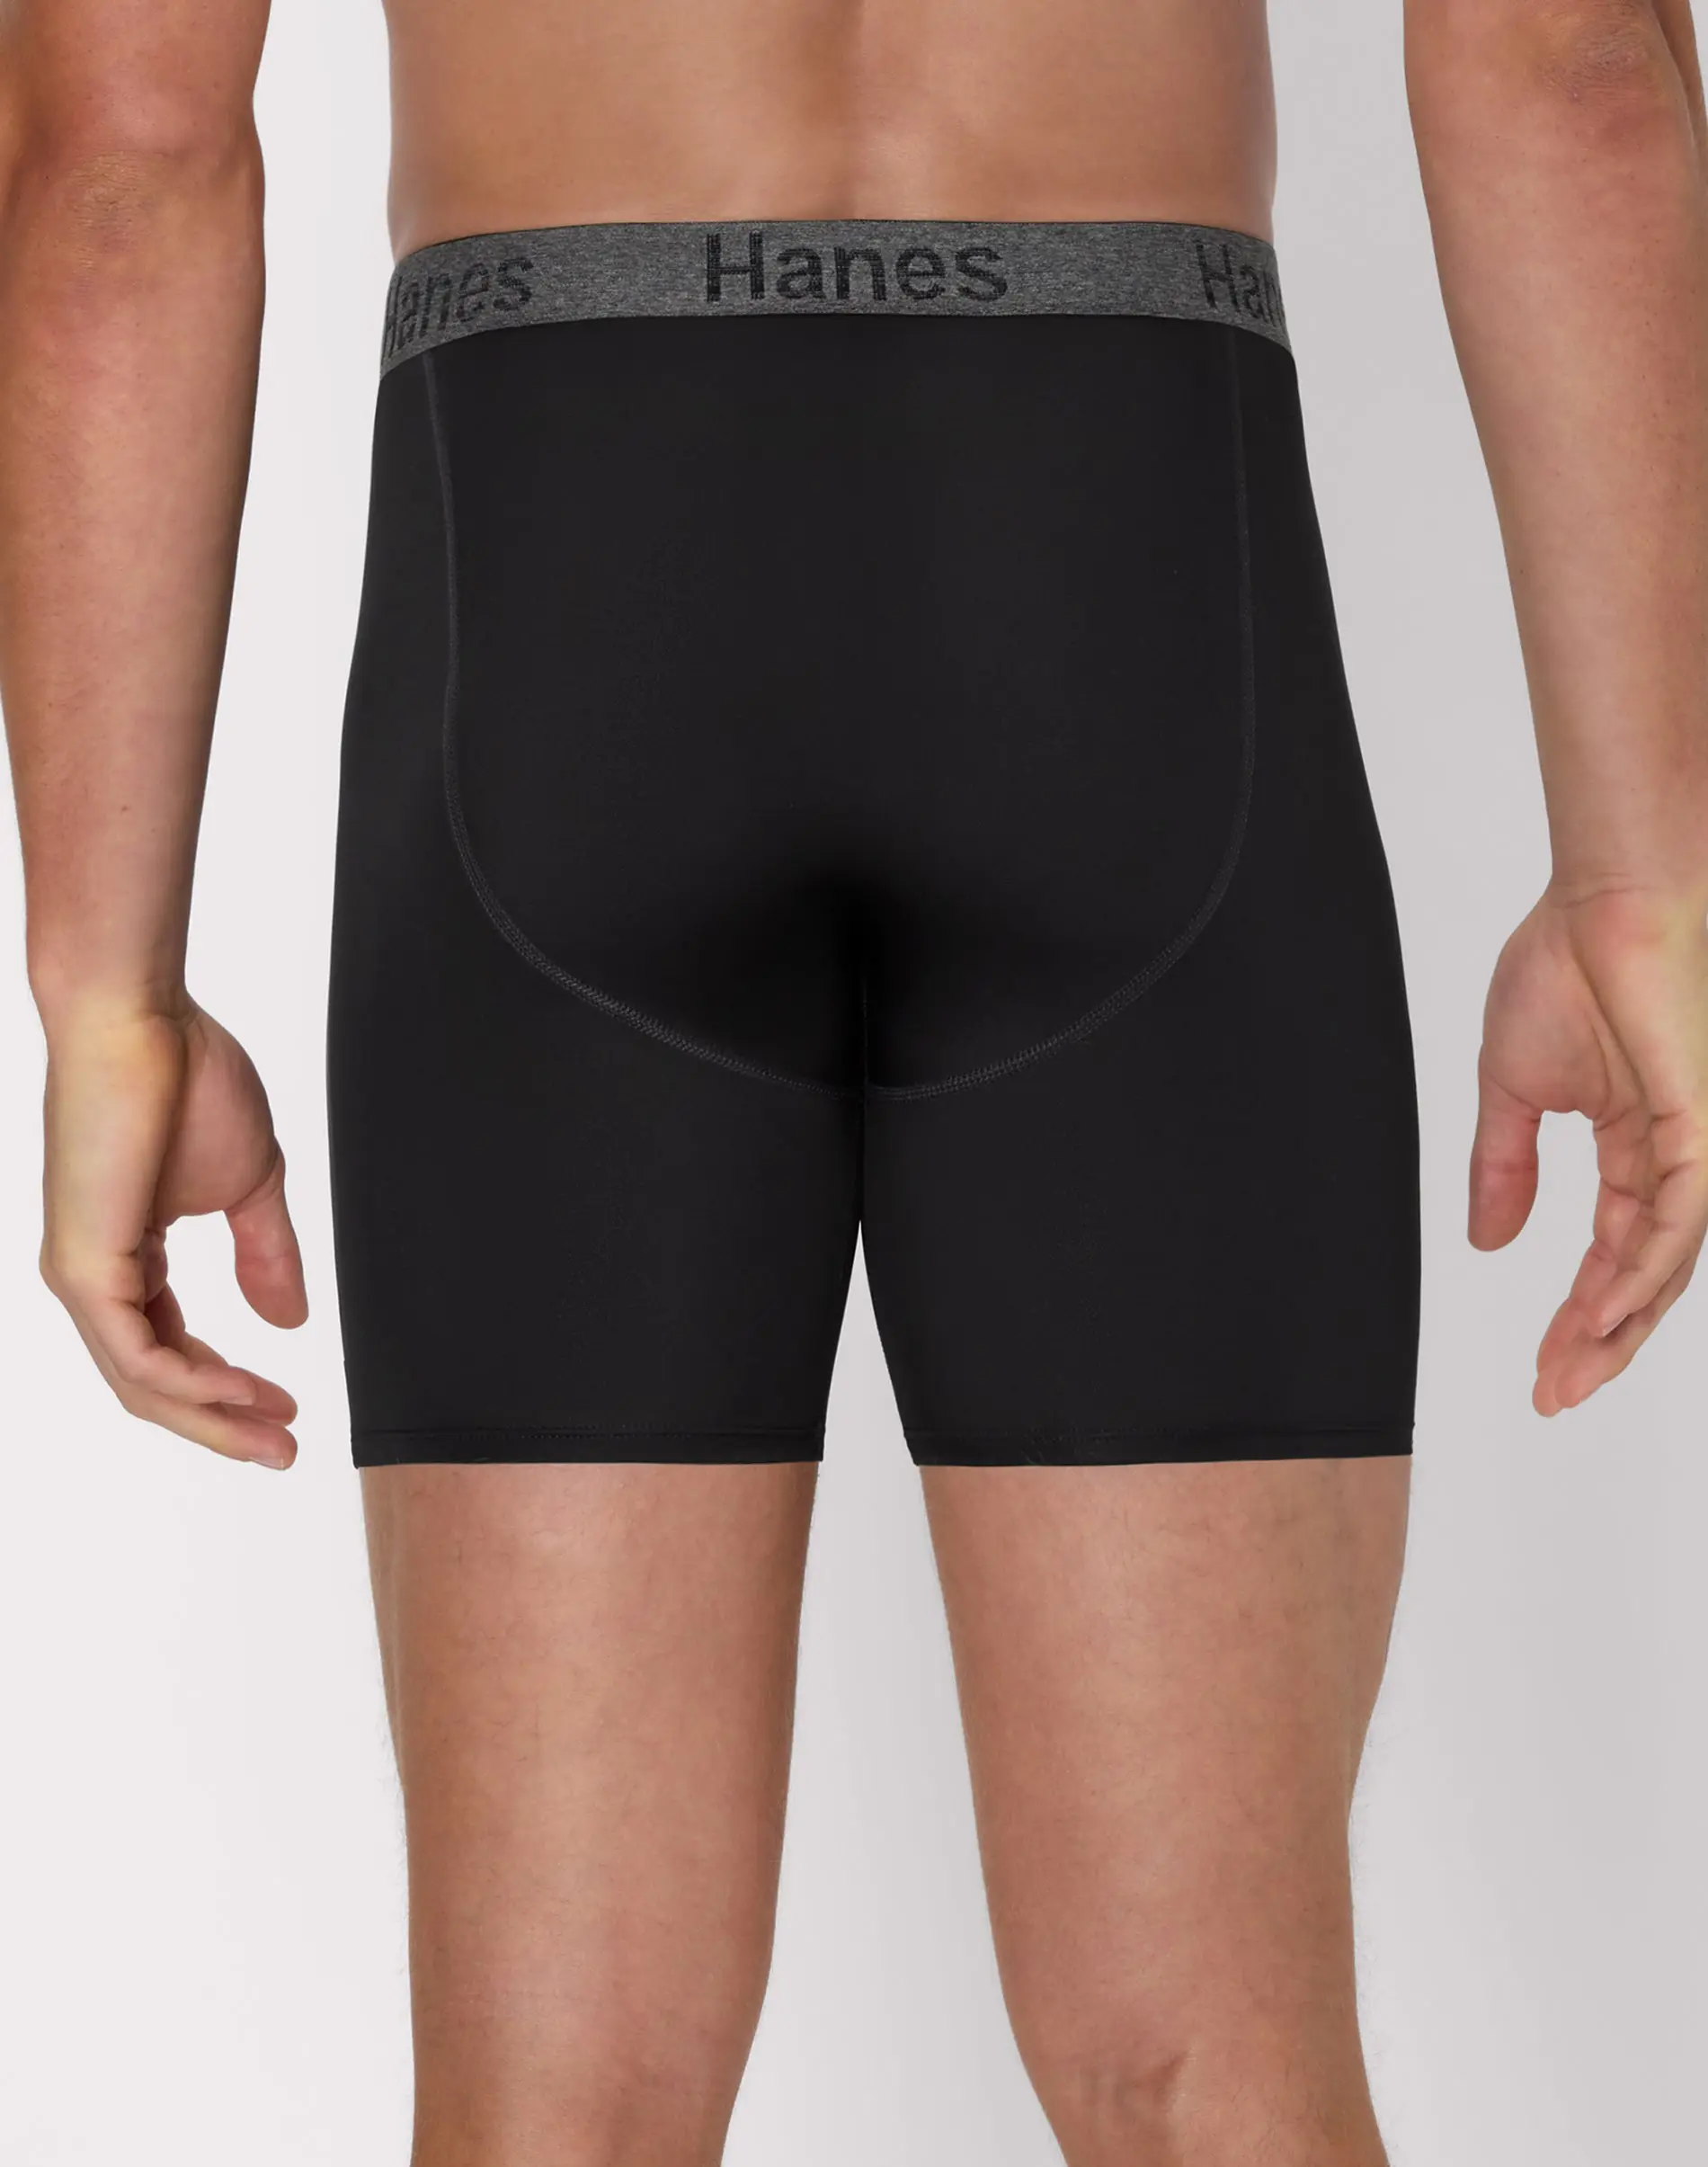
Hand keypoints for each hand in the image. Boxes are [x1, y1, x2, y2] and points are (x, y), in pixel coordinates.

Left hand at [38, 997, 307, 1464]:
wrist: (139, 1019)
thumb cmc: (185, 1077)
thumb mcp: (250, 1184)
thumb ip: (265, 1254)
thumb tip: (288, 1320)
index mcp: (127, 1256)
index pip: (172, 1350)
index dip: (231, 1389)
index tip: (290, 1408)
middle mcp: (94, 1276)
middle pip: (155, 1385)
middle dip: (225, 1425)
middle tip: (284, 1452)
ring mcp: (82, 1276)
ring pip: (143, 1383)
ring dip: (213, 1417)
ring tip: (274, 1435)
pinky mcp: (83, 1268)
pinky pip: (138, 1354)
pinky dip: (191, 1383)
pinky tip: (238, 1392)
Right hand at [1470, 888, 1707, 1413]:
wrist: (1604, 898)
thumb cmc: (1566, 963)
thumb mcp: (1510, 1087)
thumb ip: (1502, 1167)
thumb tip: (1488, 1240)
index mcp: (1632, 1142)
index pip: (1611, 1254)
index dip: (1576, 1318)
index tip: (1541, 1372)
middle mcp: (1673, 1155)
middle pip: (1645, 1278)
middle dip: (1597, 1343)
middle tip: (1555, 1394)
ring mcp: (1693, 1143)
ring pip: (1668, 1263)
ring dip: (1618, 1324)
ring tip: (1572, 1369)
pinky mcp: (1701, 1126)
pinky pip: (1680, 1220)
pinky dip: (1644, 1271)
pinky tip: (1606, 1311)